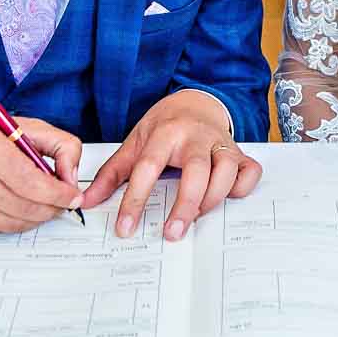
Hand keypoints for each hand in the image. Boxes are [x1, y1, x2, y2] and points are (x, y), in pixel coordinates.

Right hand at [0, 112, 82, 233]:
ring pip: (11, 222)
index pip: (28, 179)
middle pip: (21, 204)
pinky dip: (16, 223)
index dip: (56, 193)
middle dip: (50, 208)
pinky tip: (22, 210)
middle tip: (63, 204)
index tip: (73, 197)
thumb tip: (71, 179)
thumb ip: (59, 145)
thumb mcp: (24, 126)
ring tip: (46, 206)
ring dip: (36, 218)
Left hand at [82, 92, 260, 240]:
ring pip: (226, 172)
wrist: (194, 102)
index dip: (135, 200)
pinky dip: (242, 187)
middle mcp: (195, 137)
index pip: (148, 168)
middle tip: (172, 233)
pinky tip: (227, 197)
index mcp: (164, 134)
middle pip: (195, 172)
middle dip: (185, 205)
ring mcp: (220, 144)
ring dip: (212, 199)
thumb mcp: (134, 144)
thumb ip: (111, 174)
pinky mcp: (240, 152)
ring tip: (195, 216)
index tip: (125, 228)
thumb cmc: (164, 127)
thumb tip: (87, 200)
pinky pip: (250, 172)